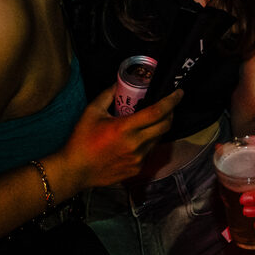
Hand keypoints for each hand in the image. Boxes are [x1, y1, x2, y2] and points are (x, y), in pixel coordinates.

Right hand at [64, 86, 181, 187]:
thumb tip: (120, 83)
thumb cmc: (81, 140)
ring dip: (160, 127)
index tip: (179, 92)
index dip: (171, 101)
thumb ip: (108, 94)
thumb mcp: (92, 111)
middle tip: (169, 104)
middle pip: (165, 126)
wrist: (75, 171)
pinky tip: (140, 137)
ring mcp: (138, 160)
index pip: (157, 112)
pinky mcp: (136, 170)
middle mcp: (136, 145)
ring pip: (158, 139)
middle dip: (171, 113)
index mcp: (125, 128)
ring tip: (152, 119)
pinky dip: (149, 141)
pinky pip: (150, 151)